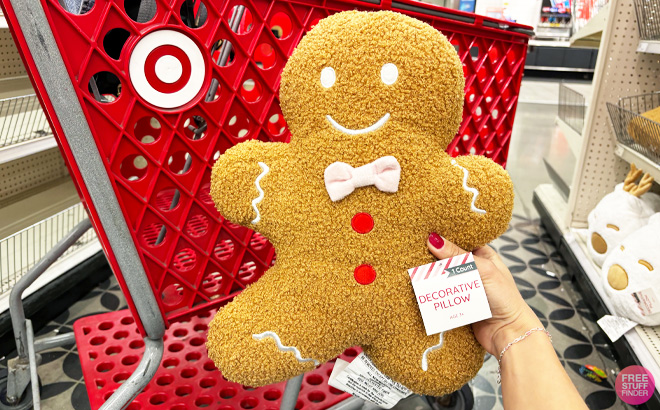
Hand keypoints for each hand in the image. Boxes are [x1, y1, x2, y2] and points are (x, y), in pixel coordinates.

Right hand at [427, 233, 541, 355]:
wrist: (508, 333)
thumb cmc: (506, 299)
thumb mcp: (484, 270)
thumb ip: (459, 256)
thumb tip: (436, 241)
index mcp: (484, 256)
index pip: (461, 242)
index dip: (445, 239)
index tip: (427, 235)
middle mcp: (474, 270)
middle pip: (449, 260)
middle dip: (435, 259)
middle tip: (418, 253)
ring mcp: (465, 287)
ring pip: (443, 278)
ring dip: (432, 277)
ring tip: (416, 271)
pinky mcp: (458, 302)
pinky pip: (442, 294)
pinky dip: (434, 292)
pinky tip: (423, 288)